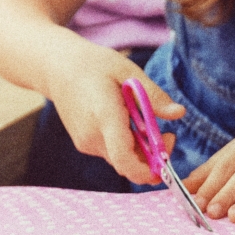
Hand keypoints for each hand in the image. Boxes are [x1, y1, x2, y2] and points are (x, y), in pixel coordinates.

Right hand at [46, 43, 183, 185]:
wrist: (55, 67)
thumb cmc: (93, 65)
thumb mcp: (127, 71)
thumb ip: (153, 95)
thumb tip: (179, 113)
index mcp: (104, 117)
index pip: (125, 160)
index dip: (148, 170)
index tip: (166, 159)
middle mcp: (92, 136)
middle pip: (130, 164)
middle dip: (153, 157)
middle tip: (167, 134)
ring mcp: (86, 143)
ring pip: (123, 160)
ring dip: (141, 150)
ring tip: (143, 120)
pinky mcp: (85, 145)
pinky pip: (114, 153)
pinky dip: (128, 145)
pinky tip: (127, 122)